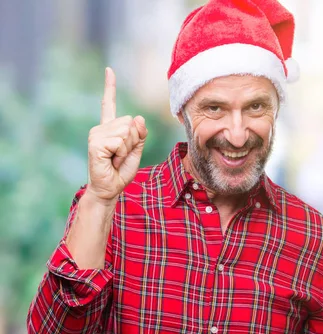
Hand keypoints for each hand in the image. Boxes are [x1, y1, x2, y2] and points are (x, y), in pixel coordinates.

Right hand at [86, 67, 147, 202]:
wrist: (109, 188)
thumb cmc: (121, 171)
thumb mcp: (136, 150)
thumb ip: (140, 134)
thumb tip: (137, 117)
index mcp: (109, 128)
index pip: (109, 104)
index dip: (109, 87)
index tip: (109, 70)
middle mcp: (101, 128)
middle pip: (130, 123)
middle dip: (133, 141)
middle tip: (121, 155)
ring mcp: (96, 134)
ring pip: (127, 132)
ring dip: (127, 148)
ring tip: (116, 158)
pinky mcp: (95, 142)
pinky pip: (120, 141)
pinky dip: (122, 152)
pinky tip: (111, 160)